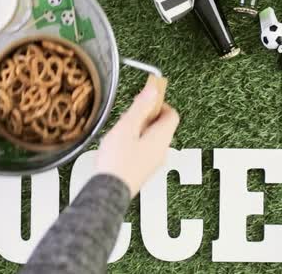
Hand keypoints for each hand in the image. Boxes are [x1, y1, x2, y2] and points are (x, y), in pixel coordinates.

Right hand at [95, 83, 179, 197]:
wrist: (108, 190)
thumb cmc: (117, 161)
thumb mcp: (127, 127)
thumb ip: (141, 107)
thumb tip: (153, 91)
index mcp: (161, 138)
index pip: (172, 114)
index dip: (160, 103)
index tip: (146, 99)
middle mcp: (161, 151)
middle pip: (162, 125)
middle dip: (147, 115)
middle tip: (130, 114)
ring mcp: (153, 162)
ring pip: (152, 137)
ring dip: (139, 128)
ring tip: (122, 129)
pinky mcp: (143, 169)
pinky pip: (145, 148)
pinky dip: (136, 141)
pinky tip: (120, 144)